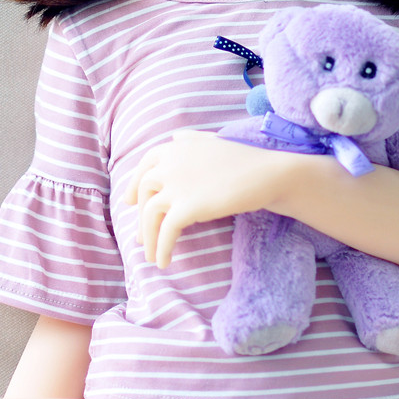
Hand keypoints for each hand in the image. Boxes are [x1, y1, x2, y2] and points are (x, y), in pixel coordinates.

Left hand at [124, 130, 286, 268]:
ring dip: (148, 238)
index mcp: (174, 147)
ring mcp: (176, 185)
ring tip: (152, 256)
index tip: (130, 202)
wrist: (267, 174)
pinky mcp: (187, 207)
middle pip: (144, 193)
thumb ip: (191, 138)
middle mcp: (169, 164)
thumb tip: (175, 136)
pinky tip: (164, 261)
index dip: (133, 186)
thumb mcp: (213, 140)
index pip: (144, 166)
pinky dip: (161, 248)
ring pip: (149, 215)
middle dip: (140, 217)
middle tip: (142, 237)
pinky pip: (166, 232)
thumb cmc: (245, 159)